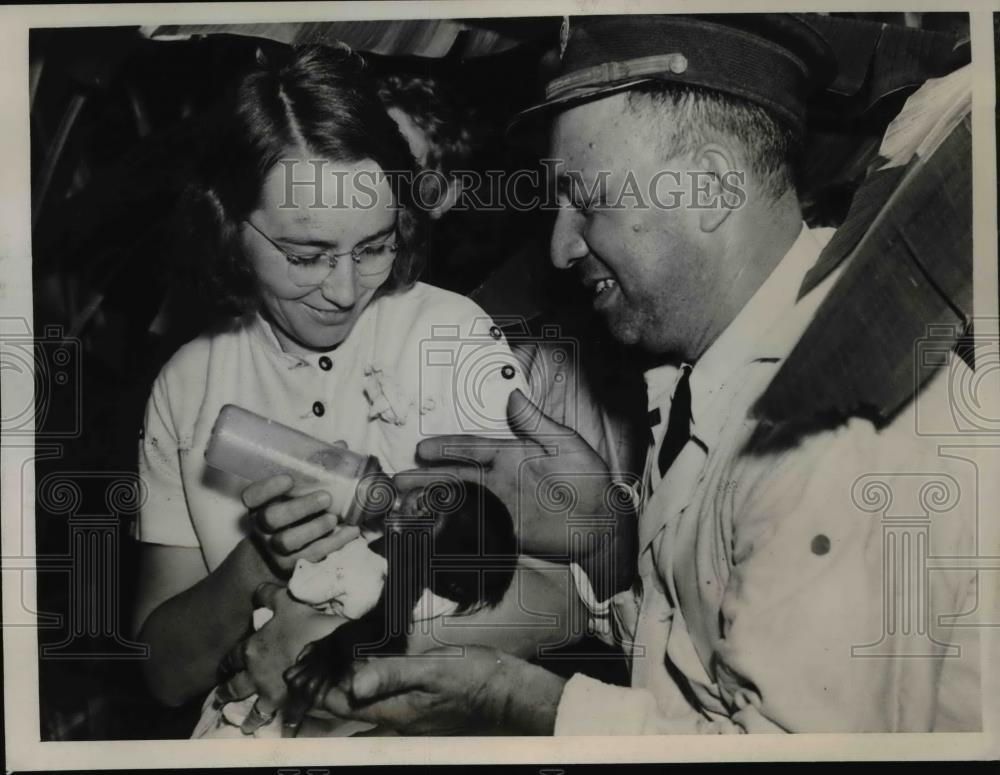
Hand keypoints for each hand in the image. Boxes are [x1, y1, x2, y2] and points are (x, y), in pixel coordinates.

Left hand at [216, 582, 346, 732]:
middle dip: (227, 693)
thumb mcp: (285, 601)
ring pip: (254, 710)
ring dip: (249, 718)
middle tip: (221, 699)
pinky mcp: (290, 705)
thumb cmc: (306, 623)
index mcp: (251, 650)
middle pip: (236, 687)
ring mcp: (272, 693)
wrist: (330, 650)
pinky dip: (283, 727)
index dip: (227, 662)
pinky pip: (284, 720)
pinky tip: (283, 732)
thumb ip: (267, 596)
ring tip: (246, 725)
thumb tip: (256, 592)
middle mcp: (256, 675)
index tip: (224, 668)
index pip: (231, 658)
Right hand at [243, 472, 358, 576]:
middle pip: (272, 518)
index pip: (252, 495)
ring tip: (333, 518)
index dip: (268, 488)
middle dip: (299, 507)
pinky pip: (311, 556)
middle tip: (326, 497)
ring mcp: (274, 547)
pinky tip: (350, 531)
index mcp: (259, 504)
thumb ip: (313, 468)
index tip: (289, 478)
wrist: (278, 551)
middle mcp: (262, 526)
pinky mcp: (291, 564)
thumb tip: (341, 446)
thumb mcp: (295, 491)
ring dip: (314, 529)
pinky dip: (333, 544)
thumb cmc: (292, 510)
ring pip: (288, 541)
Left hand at [321, 646, 565, 734]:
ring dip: (341, 695)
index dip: (317, 692)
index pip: (344, 705)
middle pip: (349, 711)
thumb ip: (391, 674)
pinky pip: (382, 705)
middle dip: (323, 695)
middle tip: (298, 678)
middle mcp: (398, 720)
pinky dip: (364, 693)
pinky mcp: (421, 712)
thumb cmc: (474, 677)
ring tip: (320, 680)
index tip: (293, 679)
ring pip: (364, 709)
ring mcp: (410, 719)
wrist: (508, 694)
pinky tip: (362, 683)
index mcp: (396, 711)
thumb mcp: (433, 670)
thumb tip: (352, 685)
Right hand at [394, 389, 627, 562]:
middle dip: (427, 477)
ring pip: (458, 500)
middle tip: (398, 480)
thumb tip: (513, 394)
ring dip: (432, 500)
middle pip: (456, 476)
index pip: (472, 449)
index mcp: (511, 455)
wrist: (603, 522)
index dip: (447, 448)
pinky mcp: (505, 531)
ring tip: (403, 503)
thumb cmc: (590, 479)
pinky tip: (431, 527)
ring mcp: (500, 506)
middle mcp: (500, 480)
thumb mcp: (565, 445)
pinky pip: (472, 527)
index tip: (422, 449)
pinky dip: (450, 527)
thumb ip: (537, 424)